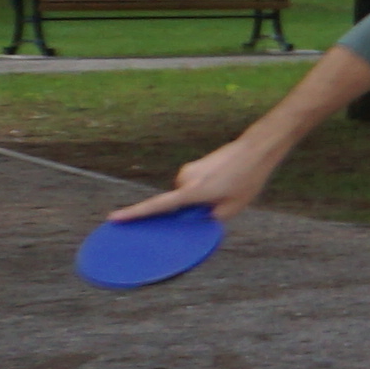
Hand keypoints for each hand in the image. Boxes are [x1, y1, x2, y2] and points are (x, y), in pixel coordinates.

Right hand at [121, 126, 281, 229]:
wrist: (255, 148)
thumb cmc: (247, 179)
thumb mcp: (234, 207)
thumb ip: (210, 217)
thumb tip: (194, 219)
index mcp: (192, 192)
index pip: (158, 206)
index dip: (135, 214)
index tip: (114, 218)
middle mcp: (184, 179)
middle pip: (179, 203)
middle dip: (195, 208)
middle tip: (223, 199)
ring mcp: (188, 170)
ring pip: (187, 193)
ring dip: (201, 197)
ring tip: (229, 187)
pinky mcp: (193, 165)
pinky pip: (193, 184)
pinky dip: (204, 188)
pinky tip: (226, 181)